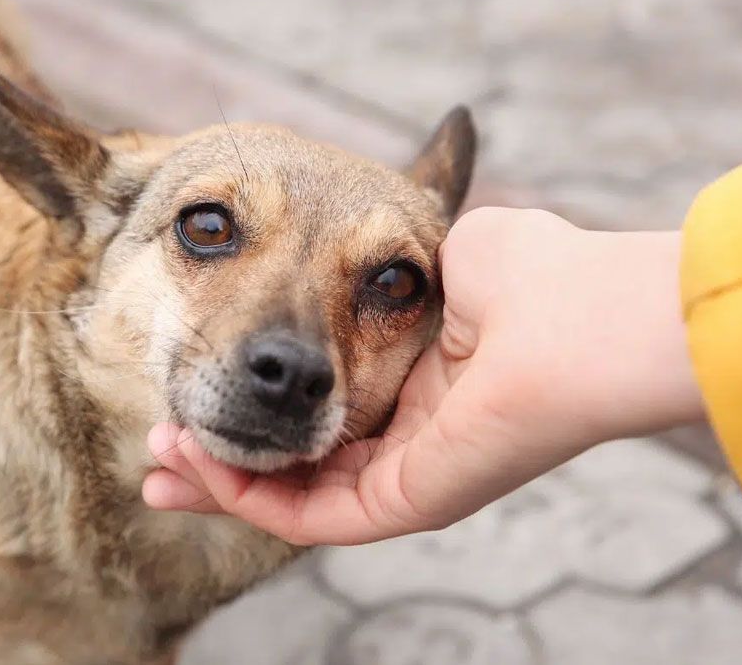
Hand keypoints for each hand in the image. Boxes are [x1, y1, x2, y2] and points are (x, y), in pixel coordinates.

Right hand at [142, 207, 704, 544]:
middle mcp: (411, 437)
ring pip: (291, 498)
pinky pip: (310, 518)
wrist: (585, 318)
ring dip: (219, 480)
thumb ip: (390, 256)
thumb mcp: (440, 248)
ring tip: (156, 459)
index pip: (317, 408)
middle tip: (157, 443)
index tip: (201, 381)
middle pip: (293, 463)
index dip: (259, 401)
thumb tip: (379, 224)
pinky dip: (247, 496)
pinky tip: (196, 464)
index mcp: (419, 382)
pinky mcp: (406, 504)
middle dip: (220, 457)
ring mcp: (408, 478)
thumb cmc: (536, 274)